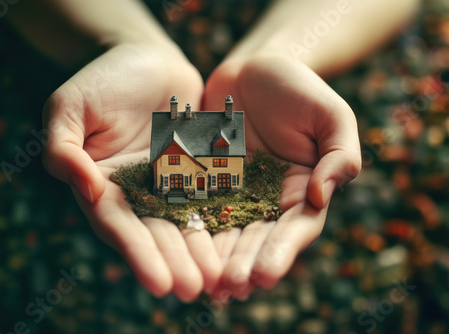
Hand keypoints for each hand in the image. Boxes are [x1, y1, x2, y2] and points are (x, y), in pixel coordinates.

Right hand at [43, 43, 222, 300]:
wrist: (148, 58)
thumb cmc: (103, 78)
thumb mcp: (70, 106)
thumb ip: (63, 148)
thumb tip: (86, 190)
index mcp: (103, 186)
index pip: (118, 226)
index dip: (138, 255)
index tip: (160, 284)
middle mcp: (138, 194)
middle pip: (157, 233)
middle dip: (176, 263)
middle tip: (198, 290)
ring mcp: (170, 184)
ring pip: (188, 222)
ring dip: (204, 252)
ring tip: (223, 279)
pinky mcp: (199, 171)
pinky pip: (214, 196)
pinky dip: (226, 219)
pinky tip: (243, 241)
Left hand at [203, 55, 360, 298]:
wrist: (256, 70)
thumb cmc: (300, 89)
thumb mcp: (332, 116)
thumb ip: (340, 156)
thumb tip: (320, 198)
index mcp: (302, 191)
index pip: (294, 229)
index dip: (280, 253)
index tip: (264, 274)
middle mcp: (268, 199)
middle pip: (256, 238)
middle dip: (243, 263)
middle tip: (229, 287)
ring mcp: (235, 191)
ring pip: (224, 230)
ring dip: (215, 258)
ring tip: (204, 281)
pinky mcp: (206, 178)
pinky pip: (196, 203)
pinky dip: (189, 226)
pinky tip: (178, 247)